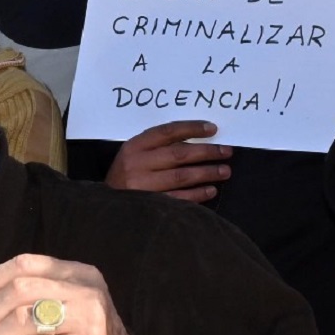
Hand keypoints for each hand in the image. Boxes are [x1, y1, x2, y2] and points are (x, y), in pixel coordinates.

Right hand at [106, 120, 231, 201]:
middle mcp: (137, 164)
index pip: (167, 132)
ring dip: (206, 173)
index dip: (192, 129)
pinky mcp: (150, 206)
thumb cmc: (127, 176)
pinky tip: (211, 190)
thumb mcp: (135, 155)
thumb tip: (198, 140)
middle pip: (178, 154)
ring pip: (182, 177)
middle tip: (226, 152)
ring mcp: (143, 186)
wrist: (108, 206)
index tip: (213, 129)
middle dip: (206, 152)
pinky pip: (179, 199)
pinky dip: (197, 194)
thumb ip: (159, 146)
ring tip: (224, 171)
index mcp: (134, 146)